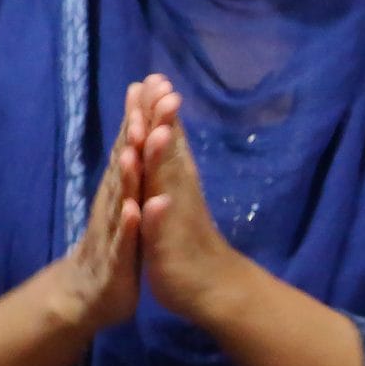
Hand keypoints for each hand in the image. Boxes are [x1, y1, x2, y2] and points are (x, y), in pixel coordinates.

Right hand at [42, 81, 144, 337]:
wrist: (85, 295)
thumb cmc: (112, 246)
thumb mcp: (124, 203)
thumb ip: (127, 169)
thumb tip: (134, 131)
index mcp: (120, 189)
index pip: (131, 145)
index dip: (142, 114)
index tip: (154, 81)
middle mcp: (114, 203)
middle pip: (126, 161)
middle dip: (137, 129)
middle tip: (149, 95)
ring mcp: (113, 231)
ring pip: (122, 197)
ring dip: (130, 173)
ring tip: (135, 146)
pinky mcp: (117, 261)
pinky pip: (125, 241)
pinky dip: (130, 225)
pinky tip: (135, 209)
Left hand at [136, 74, 242, 320]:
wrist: (212, 288)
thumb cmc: (187, 241)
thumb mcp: (171, 198)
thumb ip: (167, 166)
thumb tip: (165, 132)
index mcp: (170, 182)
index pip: (161, 140)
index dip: (156, 111)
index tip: (152, 78)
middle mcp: (175, 194)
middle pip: (165, 152)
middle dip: (161, 120)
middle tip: (159, 85)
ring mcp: (172, 220)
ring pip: (164, 185)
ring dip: (161, 160)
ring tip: (158, 131)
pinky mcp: (166, 248)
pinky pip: (159, 230)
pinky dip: (156, 216)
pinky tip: (156, 202)